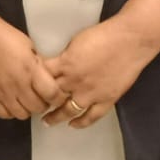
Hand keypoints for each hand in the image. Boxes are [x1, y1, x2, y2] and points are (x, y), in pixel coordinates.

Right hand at [0, 15, 64, 119]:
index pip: (52, 94)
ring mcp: (1, 91)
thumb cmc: (3, 36)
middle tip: (42, 97)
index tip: (58, 96)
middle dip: (44, 103)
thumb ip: (39, 64)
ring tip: (26, 99)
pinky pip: (3, 114)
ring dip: (27, 108)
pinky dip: (10, 111)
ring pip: (22, 114)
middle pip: (38, 107)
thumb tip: (48, 78)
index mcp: (30, 69)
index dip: (58, 98)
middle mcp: (17, 83)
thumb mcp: (29, 46)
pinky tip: (12, 102)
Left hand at [41, 17, 156, 128]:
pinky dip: (81, 123)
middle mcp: (74, 81)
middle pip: (51, 96)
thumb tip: (59, 64)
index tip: (30, 87)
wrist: (130, 40)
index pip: (42, 77)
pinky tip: (73, 125)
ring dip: (55, 117)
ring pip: (67, 110)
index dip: (34, 82)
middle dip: (41, 102)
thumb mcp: (76, 41)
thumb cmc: (105, 35)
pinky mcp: (106, 100)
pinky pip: (91, 116)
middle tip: (34, 106)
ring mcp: (90, 93)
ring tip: (47, 121)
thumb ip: (66, 56)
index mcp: (65, 64)